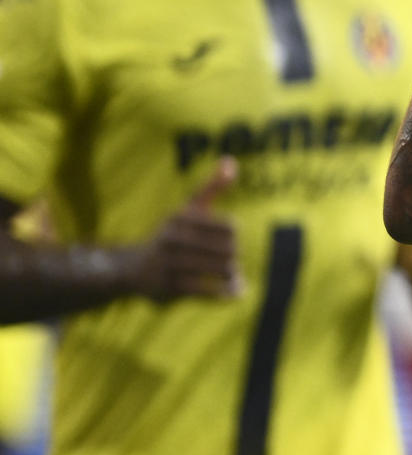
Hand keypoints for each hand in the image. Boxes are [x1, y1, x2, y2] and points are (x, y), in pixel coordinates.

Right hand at [126, 158, 240, 301]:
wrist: (132, 270)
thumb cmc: (172, 236)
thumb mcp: (188, 209)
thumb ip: (212, 187)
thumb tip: (231, 161)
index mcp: (182, 217)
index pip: (231, 228)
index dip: (236, 237)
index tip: (230, 242)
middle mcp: (173, 238)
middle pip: (228, 250)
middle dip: (234, 259)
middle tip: (231, 264)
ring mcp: (170, 263)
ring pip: (220, 270)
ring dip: (232, 276)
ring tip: (234, 279)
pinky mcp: (169, 287)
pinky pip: (207, 290)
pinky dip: (225, 293)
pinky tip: (233, 293)